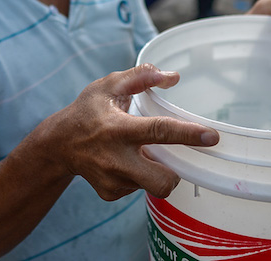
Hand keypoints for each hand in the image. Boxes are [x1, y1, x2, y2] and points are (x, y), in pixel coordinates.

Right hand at [50, 64, 218, 200]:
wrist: (58, 145)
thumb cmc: (87, 111)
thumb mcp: (108, 85)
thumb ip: (141, 76)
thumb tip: (173, 77)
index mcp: (119, 129)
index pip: (159, 132)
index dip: (188, 135)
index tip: (212, 137)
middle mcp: (116, 159)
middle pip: (161, 180)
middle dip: (176, 172)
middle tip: (172, 155)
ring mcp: (113, 180)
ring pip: (152, 185)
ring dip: (156, 171)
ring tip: (140, 153)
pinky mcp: (111, 193)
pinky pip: (140, 189)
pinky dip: (141, 176)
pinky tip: (126, 162)